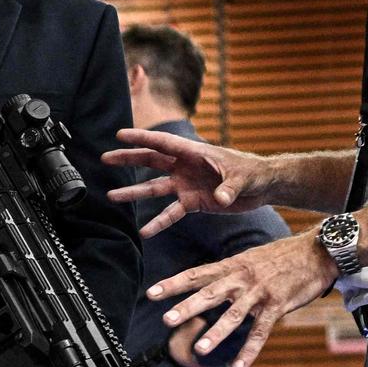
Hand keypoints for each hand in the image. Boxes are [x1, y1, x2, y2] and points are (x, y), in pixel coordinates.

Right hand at [101, 128, 272, 236]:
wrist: (263, 187)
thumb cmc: (254, 174)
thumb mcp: (243, 178)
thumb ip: (229, 187)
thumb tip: (221, 197)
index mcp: (195, 153)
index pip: (163, 143)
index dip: (141, 138)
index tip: (119, 135)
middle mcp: (186, 168)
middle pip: (151, 161)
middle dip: (128, 159)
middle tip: (105, 158)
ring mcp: (186, 185)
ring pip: (154, 188)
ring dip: (134, 192)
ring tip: (112, 196)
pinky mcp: (193, 203)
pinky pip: (171, 213)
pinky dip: (158, 222)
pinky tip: (144, 232)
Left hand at [149, 233, 337, 366]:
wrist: (319, 251)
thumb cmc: (283, 256)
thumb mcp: (250, 258)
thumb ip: (228, 273)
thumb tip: (207, 283)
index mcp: (232, 266)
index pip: (197, 274)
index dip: (173, 284)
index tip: (151, 293)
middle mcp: (242, 278)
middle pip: (210, 293)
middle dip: (187, 307)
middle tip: (167, 319)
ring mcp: (260, 292)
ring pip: (234, 314)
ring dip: (216, 332)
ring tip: (200, 348)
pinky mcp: (278, 305)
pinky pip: (262, 331)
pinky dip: (250, 349)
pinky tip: (239, 366)